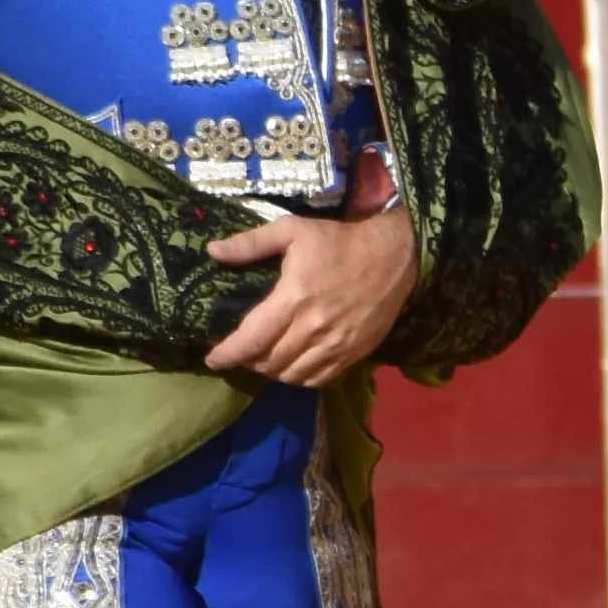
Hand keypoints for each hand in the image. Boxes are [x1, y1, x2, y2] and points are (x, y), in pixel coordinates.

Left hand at [201, 199, 420, 389]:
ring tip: (266, 360)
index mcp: (293, 298)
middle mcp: (314, 327)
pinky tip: (294, 366)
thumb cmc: (340, 241)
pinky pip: (320, 378)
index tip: (213, 358)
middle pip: (269, 362)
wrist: (394, 255)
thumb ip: (251, 243)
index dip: (228, 354)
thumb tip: (213, 252)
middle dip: (249, 361)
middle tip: (242, 352)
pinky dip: (301, 377)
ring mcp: (337, 343)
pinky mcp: (355, 351)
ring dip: (273, 372)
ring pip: (293, 374)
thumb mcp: (292, 230)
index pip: (251, 340)